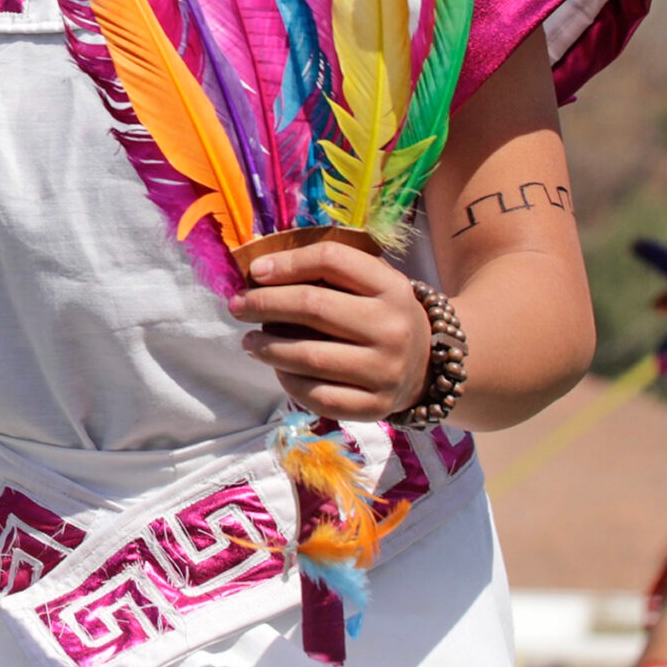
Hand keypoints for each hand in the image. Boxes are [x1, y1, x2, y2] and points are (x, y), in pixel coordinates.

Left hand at [230, 241, 431, 419]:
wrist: (429, 365)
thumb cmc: (380, 315)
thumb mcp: (369, 283)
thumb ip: (324, 271)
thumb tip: (258, 272)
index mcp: (391, 287)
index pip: (331, 260)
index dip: (286, 262)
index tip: (255, 272)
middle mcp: (393, 328)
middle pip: (313, 307)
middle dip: (264, 304)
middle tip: (237, 306)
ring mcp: (386, 371)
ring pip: (311, 357)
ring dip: (268, 347)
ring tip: (249, 341)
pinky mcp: (375, 406)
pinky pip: (319, 396)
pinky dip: (289, 382)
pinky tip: (278, 369)